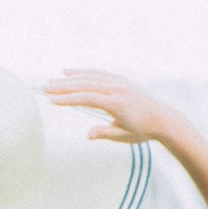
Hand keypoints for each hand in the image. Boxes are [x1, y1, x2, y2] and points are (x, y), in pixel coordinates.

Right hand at [44, 69, 182, 143]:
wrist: (163, 119)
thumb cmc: (143, 130)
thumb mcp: (123, 135)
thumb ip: (104, 133)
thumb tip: (87, 135)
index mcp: (116, 103)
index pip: (87, 98)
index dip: (69, 99)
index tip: (52, 100)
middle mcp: (117, 89)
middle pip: (85, 85)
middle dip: (63, 86)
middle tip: (44, 88)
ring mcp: (118, 82)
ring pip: (89, 77)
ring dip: (69, 78)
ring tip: (52, 81)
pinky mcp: (120, 80)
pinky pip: (97, 73)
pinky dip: (82, 72)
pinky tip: (68, 72)